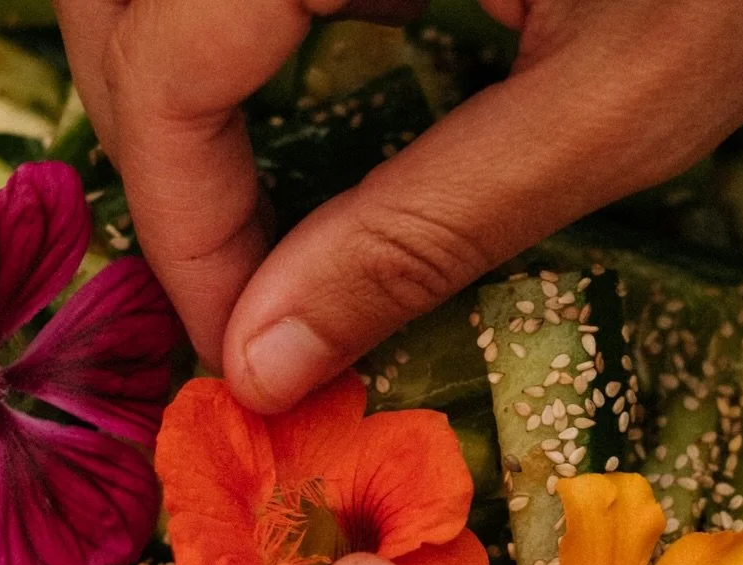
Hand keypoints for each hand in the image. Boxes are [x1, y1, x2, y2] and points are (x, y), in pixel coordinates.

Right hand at [55, 0, 742, 412]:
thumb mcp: (616, 107)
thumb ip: (425, 224)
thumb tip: (270, 352)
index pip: (169, 59)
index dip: (180, 223)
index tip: (235, 350)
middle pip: (126, 8)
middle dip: (160, 165)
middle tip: (239, 299)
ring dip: (182, 104)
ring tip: (258, 231)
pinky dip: (241, 46)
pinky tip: (306, 125)